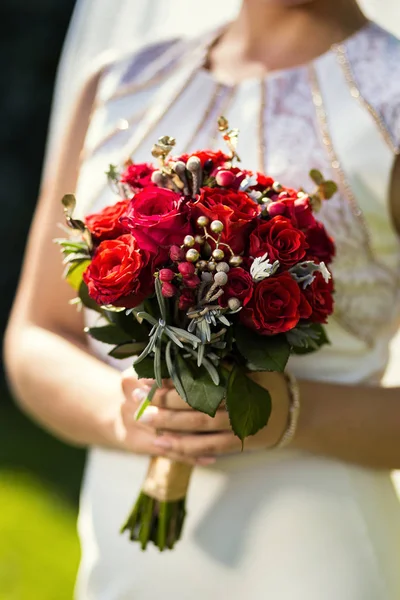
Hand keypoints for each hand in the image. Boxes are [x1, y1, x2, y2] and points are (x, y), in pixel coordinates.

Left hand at [120, 369, 289, 464]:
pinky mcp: (238, 443)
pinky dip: (184, 447)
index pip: (198, 376)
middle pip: (194, 401)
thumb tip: (182, 353)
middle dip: (162, 399)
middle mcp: (237, 401)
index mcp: (237, 377)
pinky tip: (163, 444)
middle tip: (136, 396)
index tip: (147, 374)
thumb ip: (221, 362)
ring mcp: (238, 425)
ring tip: (143, 420)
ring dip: (168, 424)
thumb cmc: (266, 382)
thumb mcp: (248, 365)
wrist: (294, 412)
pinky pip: (207, 447)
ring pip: (197, 426)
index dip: (171, 376)